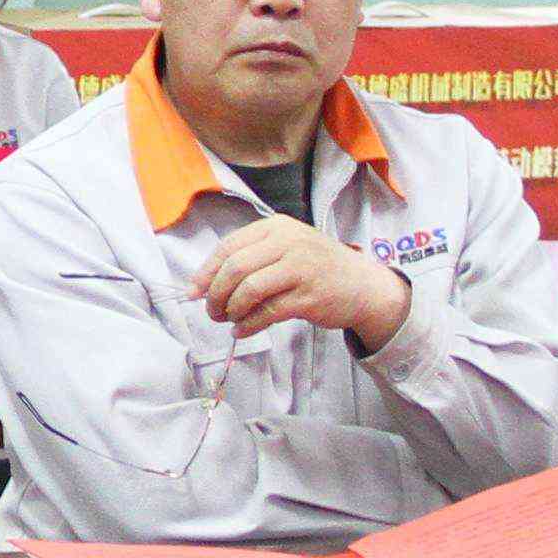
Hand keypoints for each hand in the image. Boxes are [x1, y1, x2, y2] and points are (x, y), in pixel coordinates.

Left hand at [190, 216, 412, 351]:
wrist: (364, 285)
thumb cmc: (316, 267)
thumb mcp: (286, 248)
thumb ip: (250, 259)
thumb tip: (204, 285)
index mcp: (276, 227)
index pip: (228, 247)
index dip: (205, 272)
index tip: (193, 292)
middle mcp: (289, 243)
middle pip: (235, 269)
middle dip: (215, 294)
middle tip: (212, 311)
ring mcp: (301, 269)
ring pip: (249, 290)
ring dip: (231, 310)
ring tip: (228, 320)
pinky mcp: (310, 297)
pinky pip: (268, 313)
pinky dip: (249, 325)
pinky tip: (243, 330)